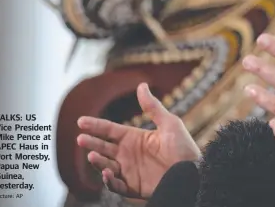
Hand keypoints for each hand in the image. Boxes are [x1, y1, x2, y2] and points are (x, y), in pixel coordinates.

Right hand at [76, 83, 200, 198]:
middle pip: (104, 148)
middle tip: (80, 139)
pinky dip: (109, 182)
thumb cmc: (184, 148)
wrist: (194, 174)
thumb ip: (152, 107)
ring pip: (106, 166)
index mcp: (135, 138)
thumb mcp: (169, 123)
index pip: (110, 130)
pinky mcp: (134, 188)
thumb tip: (141, 85)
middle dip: (91, 143)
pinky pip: (117, 187)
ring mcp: (130, 172)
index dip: (95, 126)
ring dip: (98, 161)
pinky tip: (107, 173)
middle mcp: (129, 155)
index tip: (80, 121)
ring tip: (92, 155)